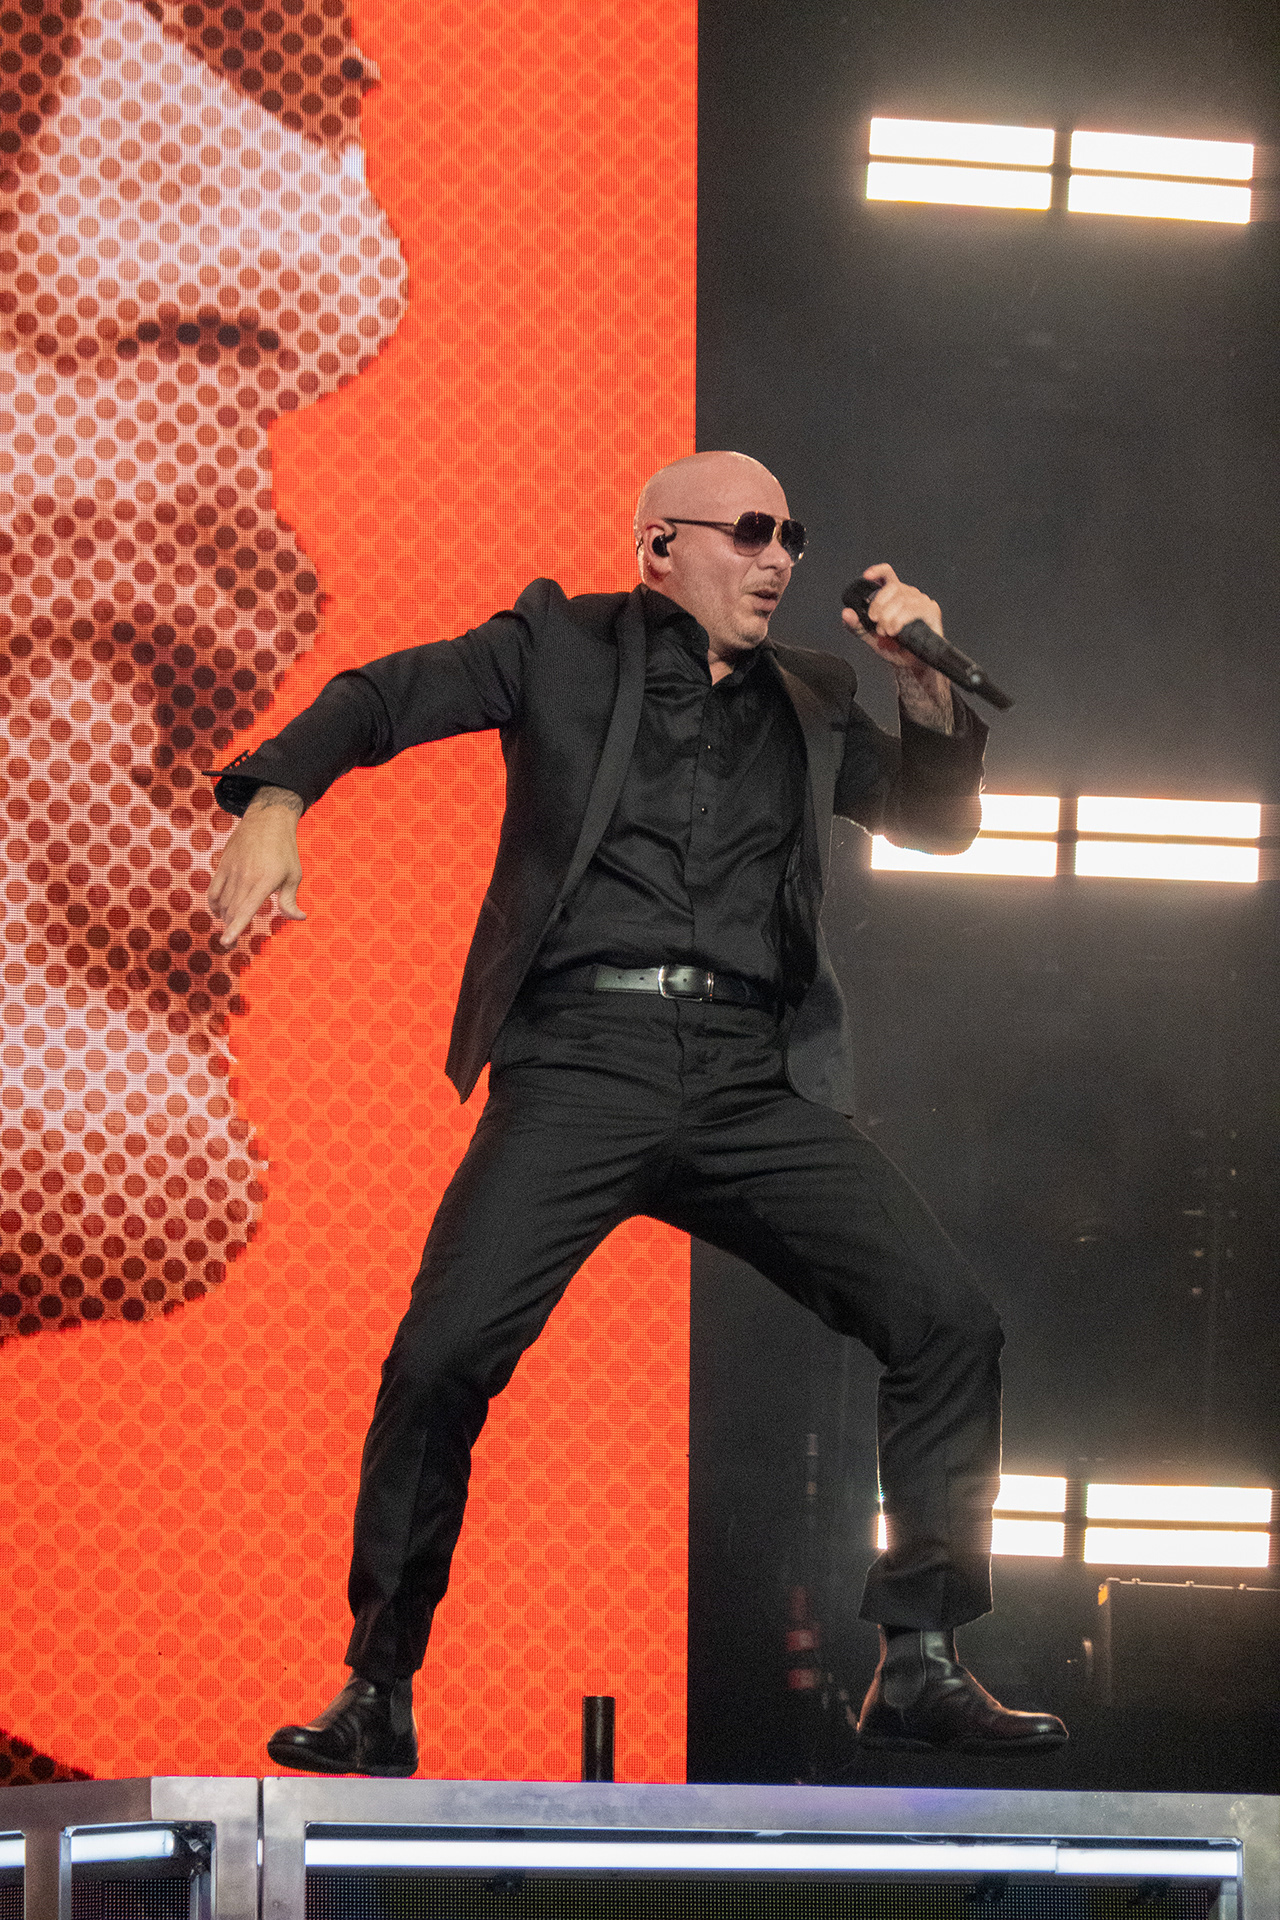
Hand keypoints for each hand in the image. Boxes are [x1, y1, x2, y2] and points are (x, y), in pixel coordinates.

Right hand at [208, 787, 306, 948]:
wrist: (267, 819)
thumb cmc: (285, 849)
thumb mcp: (294, 875)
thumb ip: (290, 900)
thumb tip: (299, 918)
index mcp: (263, 881)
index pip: (246, 909)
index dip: (236, 927)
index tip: (227, 941)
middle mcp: (244, 877)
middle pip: (231, 909)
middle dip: (229, 928)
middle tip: (231, 942)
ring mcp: (231, 870)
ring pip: (221, 901)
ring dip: (224, 917)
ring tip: (229, 926)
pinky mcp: (223, 864)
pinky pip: (213, 889)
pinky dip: (213, 903)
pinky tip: (218, 911)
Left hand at [841, 562, 953, 732]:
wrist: (911, 664)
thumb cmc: (894, 648)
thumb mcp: (871, 637)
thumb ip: (857, 626)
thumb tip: (846, 614)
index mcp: (894, 596)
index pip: (887, 575)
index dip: (877, 572)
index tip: (866, 576)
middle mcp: (909, 594)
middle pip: (891, 588)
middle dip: (879, 607)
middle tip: (878, 626)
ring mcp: (922, 601)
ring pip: (902, 599)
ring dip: (890, 617)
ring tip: (887, 632)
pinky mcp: (931, 610)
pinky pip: (914, 608)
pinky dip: (901, 619)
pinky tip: (896, 630)